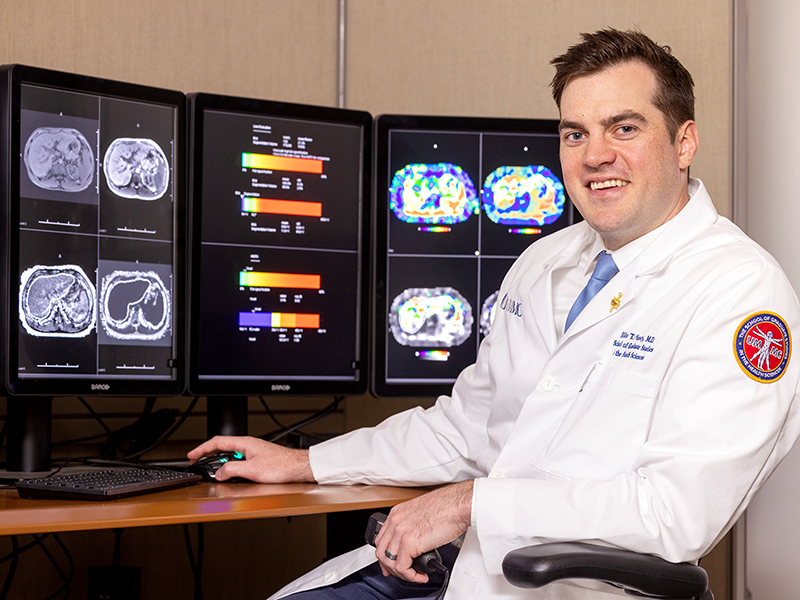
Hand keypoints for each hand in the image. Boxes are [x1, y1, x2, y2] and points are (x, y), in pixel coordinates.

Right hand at [187, 435, 314, 482]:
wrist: (298, 468)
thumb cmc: (281, 465)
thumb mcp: (251, 470)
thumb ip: (232, 470)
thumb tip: (220, 473)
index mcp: (245, 443)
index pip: (217, 442)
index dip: (202, 448)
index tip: (192, 455)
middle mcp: (249, 445)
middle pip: (223, 448)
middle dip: (208, 455)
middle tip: (198, 463)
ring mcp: (254, 452)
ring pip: (231, 455)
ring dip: (220, 462)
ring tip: (213, 471)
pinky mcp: (259, 459)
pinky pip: (239, 461)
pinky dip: (230, 466)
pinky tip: (231, 474)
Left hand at [374, 481, 472, 582]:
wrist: (457, 505)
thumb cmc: (447, 507)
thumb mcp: (421, 513)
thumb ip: (412, 526)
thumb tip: (414, 543)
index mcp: (397, 513)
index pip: (381, 539)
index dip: (384, 556)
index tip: (390, 565)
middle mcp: (396, 521)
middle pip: (381, 552)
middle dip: (391, 567)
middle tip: (403, 574)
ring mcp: (401, 532)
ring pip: (390, 562)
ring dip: (403, 574)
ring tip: (416, 575)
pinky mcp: (410, 543)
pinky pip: (403, 568)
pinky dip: (411, 576)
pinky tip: (421, 575)